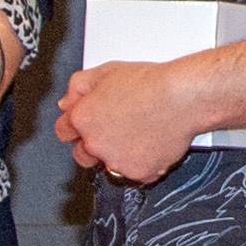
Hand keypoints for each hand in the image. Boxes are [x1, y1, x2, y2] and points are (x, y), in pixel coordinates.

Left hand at [56, 58, 203, 186]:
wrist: (182, 98)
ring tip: (137, 133)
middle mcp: (95, 144)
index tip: (83, 126)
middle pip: (82, 155)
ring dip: (118, 155)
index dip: (74, 127)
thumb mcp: (106, 71)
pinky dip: (142, 163)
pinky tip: (151, 143)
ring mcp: (116, 161)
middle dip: (92, 145)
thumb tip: (67, 102)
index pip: (63, 131)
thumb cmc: (150, 84)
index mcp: (83, 119)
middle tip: (114, 130)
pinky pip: (135, 173)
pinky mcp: (139, 172)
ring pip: (109, 166)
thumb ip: (78, 88)